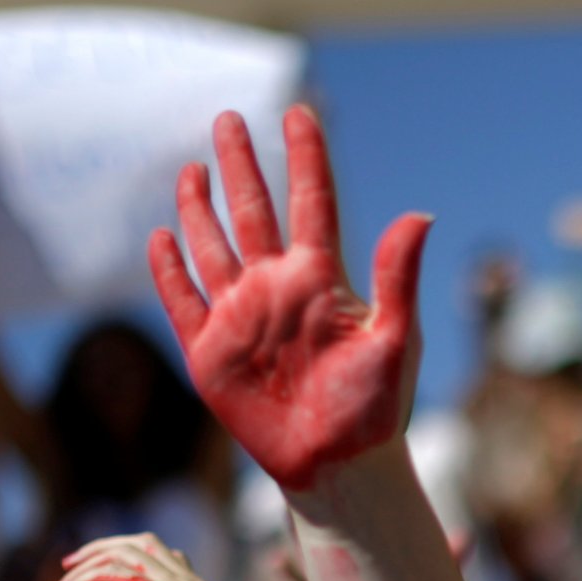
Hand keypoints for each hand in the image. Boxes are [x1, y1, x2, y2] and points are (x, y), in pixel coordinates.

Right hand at [149, 106, 431, 492]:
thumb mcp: (394, 338)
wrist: (340, 467)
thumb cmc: (376, 409)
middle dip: (241, 166)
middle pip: (254, 212)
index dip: (305, 158)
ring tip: (193, 167)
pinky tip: (161, 236)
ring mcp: (241, 317)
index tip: (301, 113)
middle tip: (228, 117)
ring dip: (199, 208)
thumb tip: (420, 214)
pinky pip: (183, 299)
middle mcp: (279, 289)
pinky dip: (169, 269)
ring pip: (214, 247)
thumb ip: (399, 277)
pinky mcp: (210, 351)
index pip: (313, 202)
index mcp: (324, 280)